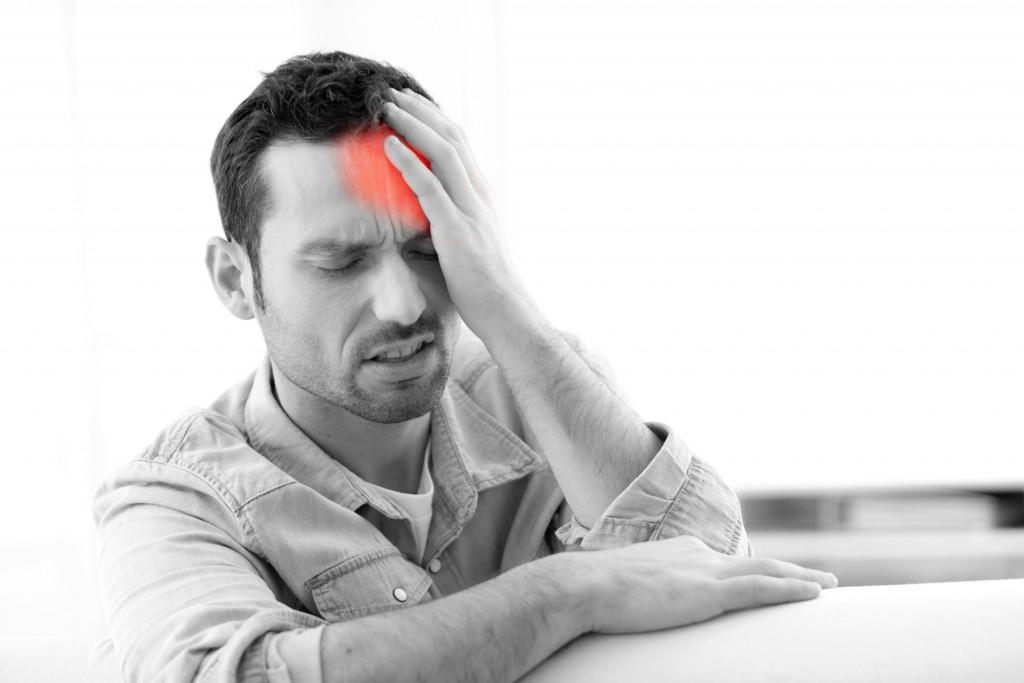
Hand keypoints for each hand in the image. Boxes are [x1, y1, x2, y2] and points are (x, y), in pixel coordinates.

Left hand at [382, 88, 534, 343]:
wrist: (508, 314)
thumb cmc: (483, 290)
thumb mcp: (462, 250)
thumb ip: (441, 232)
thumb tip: (412, 232)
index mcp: (483, 197)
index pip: (461, 146)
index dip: (435, 121)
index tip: (411, 105)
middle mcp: (481, 196)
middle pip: (452, 137)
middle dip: (422, 110)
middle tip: (393, 93)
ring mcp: (471, 211)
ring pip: (443, 152)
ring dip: (413, 123)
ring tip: (387, 106)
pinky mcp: (458, 231)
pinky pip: (430, 187)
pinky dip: (408, 161)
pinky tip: (389, 145)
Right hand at [568, 535, 837, 633]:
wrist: (583, 586)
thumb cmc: (593, 593)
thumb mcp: (625, 587)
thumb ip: (642, 593)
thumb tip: (636, 610)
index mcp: (679, 553)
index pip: (725, 562)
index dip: (752, 570)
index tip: (770, 577)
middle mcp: (697, 555)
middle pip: (754, 562)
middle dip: (788, 568)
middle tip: (818, 579)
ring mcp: (704, 570)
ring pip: (766, 570)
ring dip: (800, 577)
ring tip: (827, 586)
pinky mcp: (707, 591)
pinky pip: (761, 587)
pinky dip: (790, 588)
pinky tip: (814, 593)